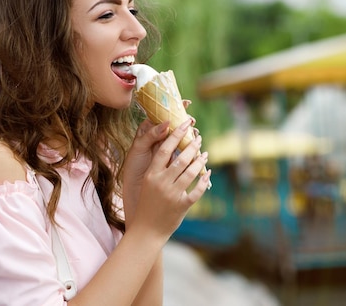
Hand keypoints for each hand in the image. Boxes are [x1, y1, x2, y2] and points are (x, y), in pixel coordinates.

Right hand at [129, 119, 210, 241]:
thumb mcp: (148, 182)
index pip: (164, 149)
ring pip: (190, 172)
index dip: (175, 135)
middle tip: (198, 138)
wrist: (146, 229)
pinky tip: (208, 173)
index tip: (184, 124)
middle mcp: (162, 182)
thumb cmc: (146, 202)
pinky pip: (197, 191)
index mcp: (151, 174)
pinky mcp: (181, 206)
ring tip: (205, 154)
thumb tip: (173, 147)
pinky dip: (204, 181)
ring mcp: (172, 195)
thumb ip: (159, 166)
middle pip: (180, 159)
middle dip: (192, 146)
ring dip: (200, 161)